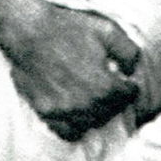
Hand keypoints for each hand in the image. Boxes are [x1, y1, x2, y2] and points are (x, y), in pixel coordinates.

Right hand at [0, 0, 140, 141]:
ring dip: (97, 113)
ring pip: (92, 124)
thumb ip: (129, 52)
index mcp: (104, 86)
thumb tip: (132, 71)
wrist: (28, 31)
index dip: (129, 87)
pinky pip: (68, 133)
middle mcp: (86, 104)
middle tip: (109, 89)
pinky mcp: (47, 112)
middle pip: (111, 112)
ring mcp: (65, 111)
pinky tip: (76, 113)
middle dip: (114, 100)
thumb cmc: (67, 28)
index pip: (129, 96)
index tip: (125, 82)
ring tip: (93, 99)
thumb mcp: (107, 30)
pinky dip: (75, 126)